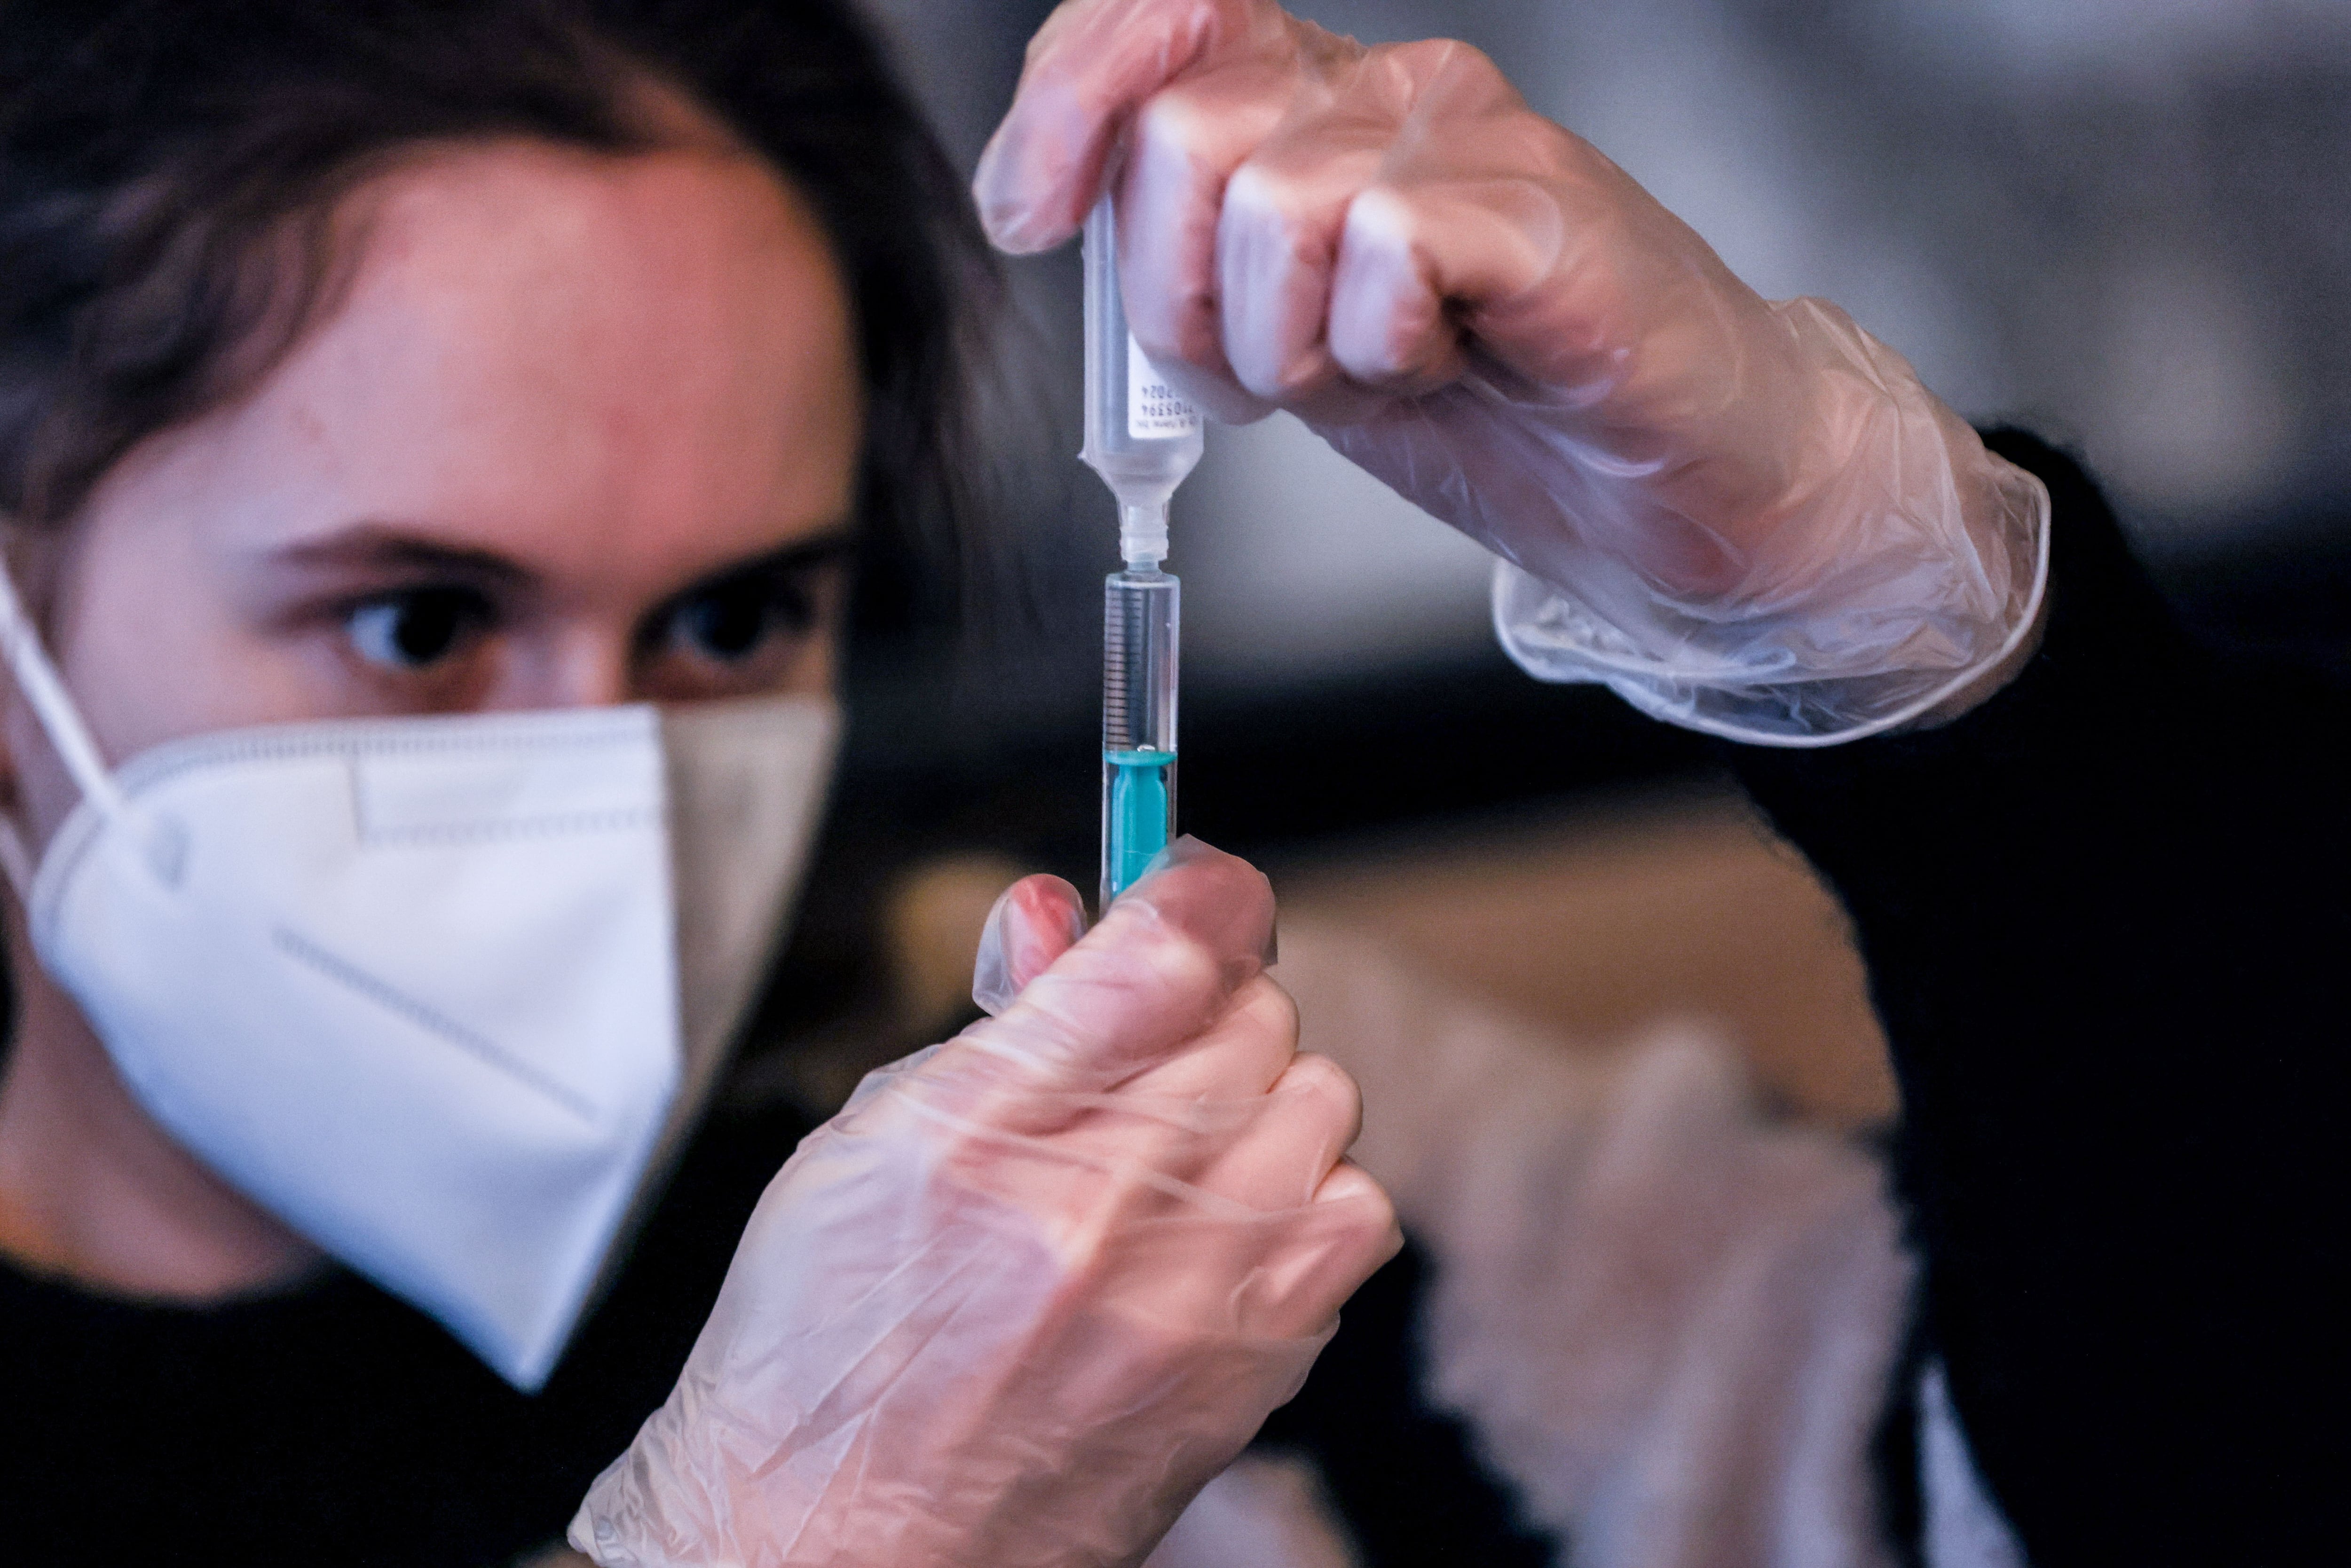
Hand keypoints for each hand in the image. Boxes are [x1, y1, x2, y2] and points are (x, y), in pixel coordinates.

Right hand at [571, 840, 1399, 1567]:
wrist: (839, 1552)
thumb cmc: (829, 1355)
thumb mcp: (863, 1148)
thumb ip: (992, 1022)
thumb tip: (1059, 910)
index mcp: (984, 1129)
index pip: (1161, 948)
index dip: (1195, 887)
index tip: (1191, 886)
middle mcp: (1100, 1206)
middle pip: (1252, 1012)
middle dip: (1203, 1006)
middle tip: (1146, 1050)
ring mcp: (1190, 1292)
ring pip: (1319, 1097)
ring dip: (1262, 1098)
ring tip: (1181, 1148)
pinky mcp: (1252, 1364)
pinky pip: (1356, 1211)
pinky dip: (1310, 1196)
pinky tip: (1230, 1224)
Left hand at [976, 0, 2046, 742]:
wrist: (1654, 489)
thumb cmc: (1482, 408)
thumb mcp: (1279, 338)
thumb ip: (1181, 261)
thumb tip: (1044, 204)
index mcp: (1312, 102)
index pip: (1151, 20)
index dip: (1063, 102)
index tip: (1029, 214)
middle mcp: (1386, 87)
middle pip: (1177, 138)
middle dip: (1184, 299)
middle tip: (1277, 371)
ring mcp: (1468, 133)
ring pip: (1271, 204)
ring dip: (1291, 347)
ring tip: (1386, 374)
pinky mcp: (1538, 203)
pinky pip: (1381, 252)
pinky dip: (1382, 352)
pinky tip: (1450, 365)